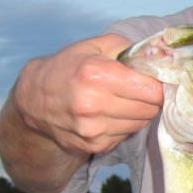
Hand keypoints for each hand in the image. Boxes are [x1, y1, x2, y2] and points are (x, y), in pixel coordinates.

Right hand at [14, 33, 163, 155]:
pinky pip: (126, 134)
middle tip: (142, 90)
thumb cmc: (68, 68)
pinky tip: (111, 114)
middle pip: (149, 108)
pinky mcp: (94, 146)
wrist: (34, 100)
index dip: (158, 84)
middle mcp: (93, 104)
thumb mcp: (93, 46)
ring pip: (140, 123)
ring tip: (124, 101)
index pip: (150, 89)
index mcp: (95, 75)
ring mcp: (93, 129)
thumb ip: (127, 47)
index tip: (155, 81)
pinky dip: (125, 125)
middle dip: (151, 99)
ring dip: (139, 113)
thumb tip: (157, 56)